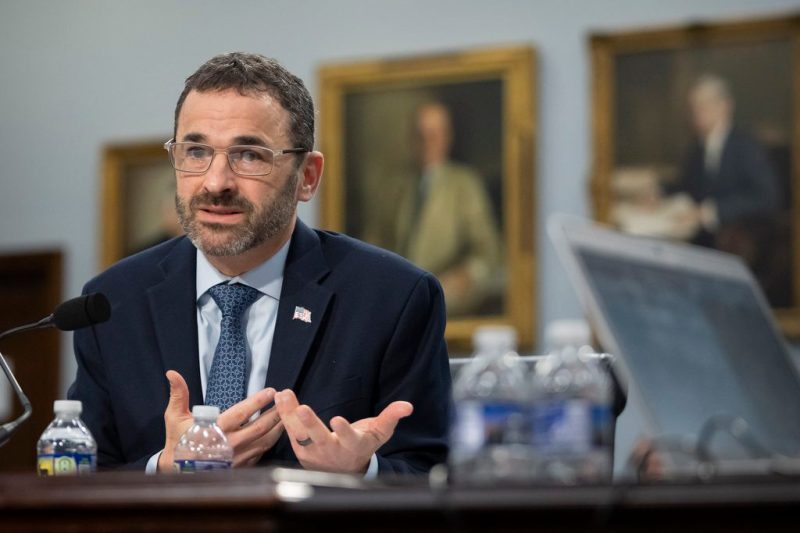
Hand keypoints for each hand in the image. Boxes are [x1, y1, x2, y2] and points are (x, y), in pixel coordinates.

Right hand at [157, 370, 282, 471]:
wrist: (178, 473)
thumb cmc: (179, 441)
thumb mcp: (175, 417)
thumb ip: (179, 394)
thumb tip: (172, 374)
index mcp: (216, 430)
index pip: (241, 413)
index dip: (258, 402)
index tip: (271, 391)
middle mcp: (229, 444)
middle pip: (260, 427)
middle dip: (275, 413)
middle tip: (286, 400)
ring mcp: (237, 457)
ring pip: (265, 441)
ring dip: (278, 427)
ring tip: (287, 414)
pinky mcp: (241, 466)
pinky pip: (261, 453)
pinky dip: (272, 442)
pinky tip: (278, 433)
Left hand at [274, 389, 412, 473]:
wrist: (344, 469)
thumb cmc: (363, 445)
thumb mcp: (380, 432)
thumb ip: (391, 417)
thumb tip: (408, 406)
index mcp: (353, 446)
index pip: (349, 438)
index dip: (344, 430)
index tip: (337, 420)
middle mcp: (332, 451)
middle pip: (319, 438)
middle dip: (310, 424)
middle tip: (302, 409)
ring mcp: (313, 452)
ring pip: (299, 434)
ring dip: (290, 414)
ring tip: (284, 395)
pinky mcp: (300, 448)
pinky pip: (290, 432)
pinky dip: (283, 416)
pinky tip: (279, 399)